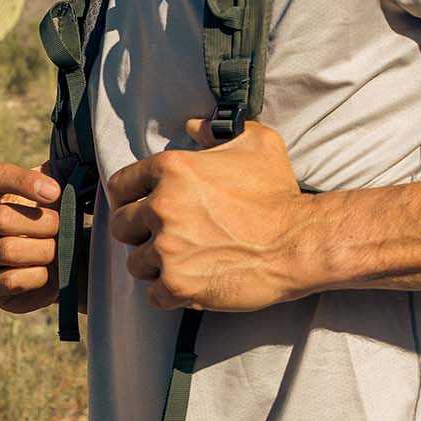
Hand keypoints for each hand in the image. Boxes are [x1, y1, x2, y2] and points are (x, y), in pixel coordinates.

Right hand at [0, 162, 62, 311]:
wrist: (53, 264)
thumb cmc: (49, 221)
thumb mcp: (53, 194)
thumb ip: (59, 172)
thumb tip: (75, 158)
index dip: (25, 182)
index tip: (56, 192)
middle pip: (0, 218)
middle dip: (41, 224)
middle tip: (62, 228)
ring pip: (6, 250)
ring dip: (42, 250)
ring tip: (57, 251)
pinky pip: (9, 280)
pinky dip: (37, 276)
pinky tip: (48, 272)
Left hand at [105, 117, 312, 310]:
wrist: (299, 242)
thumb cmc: (279, 194)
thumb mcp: (255, 143)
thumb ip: (218, 131)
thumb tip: (193, 126)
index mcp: (172, 169)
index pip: (121, 185)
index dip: (127, 198)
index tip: (135, 207)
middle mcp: (163, 206)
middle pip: (121, 226)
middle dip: (138, 233)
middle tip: (162, 237)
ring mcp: (167, 247)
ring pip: (135, 263)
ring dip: (153, 265)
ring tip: (179, 262)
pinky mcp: (178, 283)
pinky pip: (153, 294)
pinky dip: (168, 293)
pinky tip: (188, 284)